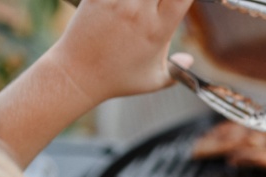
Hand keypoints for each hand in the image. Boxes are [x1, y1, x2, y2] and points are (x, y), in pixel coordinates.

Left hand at [50, 0, 194, 103]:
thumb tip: (188, 60)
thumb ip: (176, 70)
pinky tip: (121, 5)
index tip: (179, 3)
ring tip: (138, 7)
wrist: (78, 75)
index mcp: (157, 31)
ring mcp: (117, 2)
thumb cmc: (116, 80)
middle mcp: (139, 13)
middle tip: (155, 5)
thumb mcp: (153, 81)